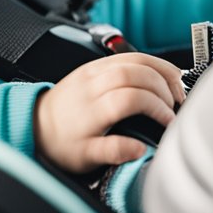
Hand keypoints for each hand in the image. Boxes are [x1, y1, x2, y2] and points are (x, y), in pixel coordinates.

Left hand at [33, 52, 185, 173]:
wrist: (36, 124)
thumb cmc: (60, 143)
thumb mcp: (85, 157)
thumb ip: (113, 152)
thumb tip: (140, 150)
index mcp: (91, 109)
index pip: (131, 98)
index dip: (156, 107)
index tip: (169, 122)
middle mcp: (92, 84)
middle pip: (136, 73)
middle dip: (163, 88)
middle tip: (176, 106)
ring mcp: (93, 70)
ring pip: (134, 59)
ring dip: (161, 71)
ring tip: (176, 90)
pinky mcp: (95, 64)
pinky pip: (128, 55)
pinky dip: (151, 62)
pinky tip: (163, 75)